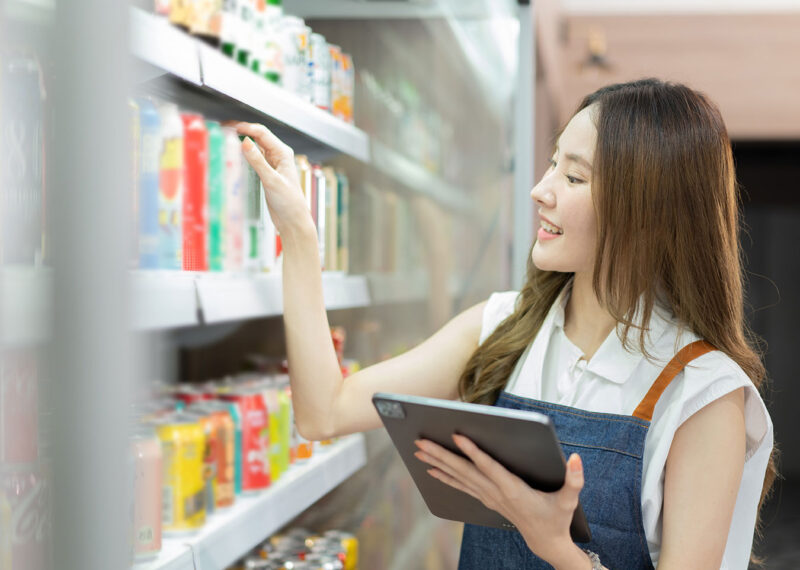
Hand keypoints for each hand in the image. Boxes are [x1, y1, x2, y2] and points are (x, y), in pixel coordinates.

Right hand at [230, 122, 313, 239]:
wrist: (292, 220)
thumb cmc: (289, 202)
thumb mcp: (271, 180)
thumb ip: (258, 161)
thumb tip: (246, 142)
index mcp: (283, 153)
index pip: (262, 133)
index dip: (246, 127)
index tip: (230, 127)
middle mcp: (278, 156)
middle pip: (258, 137)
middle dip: (242, 131)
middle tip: (224, 129)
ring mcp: (272, 163)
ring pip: (255, 147)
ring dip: (242, 141)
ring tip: (226, 138)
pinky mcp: (266, 172)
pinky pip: (254, 158)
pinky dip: (244, 154)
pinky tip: (234, 154)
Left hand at [415, 435, 589, 568]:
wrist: (546, 542)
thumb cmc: (557, 518)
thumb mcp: (570, 500)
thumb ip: (574, 480)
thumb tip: (576, 458)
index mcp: (514, 489)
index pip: (489, 467)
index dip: (473, 451)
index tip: (457, 436)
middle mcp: (496, 492)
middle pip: (464, 471)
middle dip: (441, 455)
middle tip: (421, 442)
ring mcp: (489, 497)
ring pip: (458, 477)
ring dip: (438, 463)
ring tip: (419, 451)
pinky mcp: (486, 499)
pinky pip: (461, 486)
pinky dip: (445, 477)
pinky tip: (431, 469)